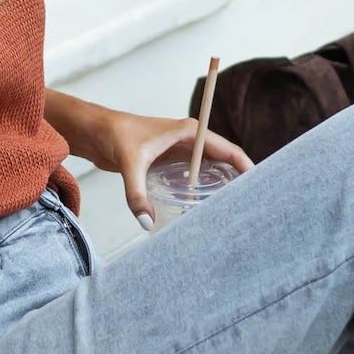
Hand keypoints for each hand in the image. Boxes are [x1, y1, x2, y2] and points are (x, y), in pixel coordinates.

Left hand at [66, 104, 252, 226]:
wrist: (95, 132)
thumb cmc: (114, 135)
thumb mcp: (129, 163)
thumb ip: (137, 193)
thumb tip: (147, 221)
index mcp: (189, 132)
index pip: (227, 149)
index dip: (245, 167)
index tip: (258, 186)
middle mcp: (189, 142)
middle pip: (223, 162)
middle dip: (236, 182)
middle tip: (248, 206)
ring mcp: (180, 153)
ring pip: (209, 172)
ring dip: (218, 189)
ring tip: (230, 212)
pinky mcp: (169, 163)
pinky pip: (193, 179)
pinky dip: (200, 192)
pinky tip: (202, 211)